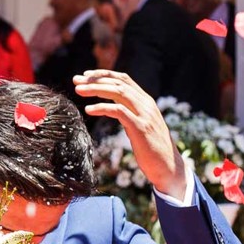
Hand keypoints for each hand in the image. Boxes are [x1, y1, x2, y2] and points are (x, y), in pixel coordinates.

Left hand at [74, 69, 186, 199]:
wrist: (168, 168)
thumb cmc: (151, 149)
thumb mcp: (139, 125)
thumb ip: (129, 113)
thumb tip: (112, 107)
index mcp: (145, 101)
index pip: (124, 79)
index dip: (104, 75)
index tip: (85, 76)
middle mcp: (146, 104)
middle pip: (118, 83)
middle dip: (95, 80)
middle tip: (75, 80)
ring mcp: (144, 114)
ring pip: (118, 92)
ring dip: (96, 89)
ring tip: (78, 90)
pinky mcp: (140, 127)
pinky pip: (118, 111)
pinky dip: (102, 107)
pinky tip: (88, 110)